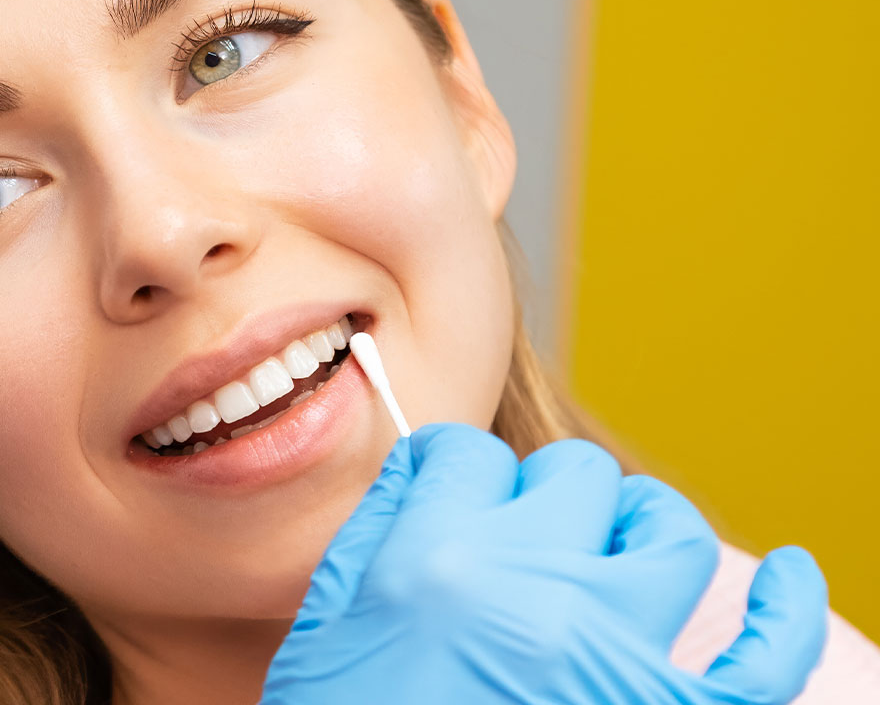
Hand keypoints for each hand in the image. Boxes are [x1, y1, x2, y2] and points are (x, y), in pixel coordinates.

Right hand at [262, 424, 828, 703]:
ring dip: (642, 526)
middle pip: (571, 475)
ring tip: (619, 545)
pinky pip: (763, 659)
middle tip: (517, 536)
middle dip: (540, 496)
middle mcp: (536, 592)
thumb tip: (425, 469)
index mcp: (437, 564)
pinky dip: (786, 613)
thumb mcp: (325, 632)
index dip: (455, 472)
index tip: (452, 493)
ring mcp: (618, 656)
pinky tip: (789, 581)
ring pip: (672, 533)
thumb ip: (375, 537)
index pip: (467, 454)